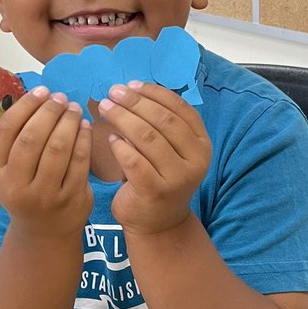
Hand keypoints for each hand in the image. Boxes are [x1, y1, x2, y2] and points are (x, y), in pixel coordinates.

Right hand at [0, 86, 92, 238]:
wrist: (44, 232)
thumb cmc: (26, 189)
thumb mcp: (8, 170)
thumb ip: (15, 139)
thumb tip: (35, 96)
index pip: (5, 131)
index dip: (24, 107)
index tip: (40, 92)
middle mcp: (16, 186)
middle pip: (32, 137)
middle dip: (49, 111)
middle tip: (60, 98)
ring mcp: (45, 195)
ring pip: (58, 148)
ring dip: (68, 122)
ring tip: (73, 108)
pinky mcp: (70, 198)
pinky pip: (79, 161)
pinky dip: (83, 139)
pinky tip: (84, 126)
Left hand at [98, 82, 210, 235]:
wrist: (158, 224)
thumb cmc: (159, 178)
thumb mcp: (170, 150)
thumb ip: (160, 124)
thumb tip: (132, 89)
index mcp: (202, 144)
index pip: (180, 108)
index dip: (154, 93)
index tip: (132, 84)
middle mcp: (196, 160)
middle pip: (162, 120)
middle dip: (134, 102)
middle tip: (113, 93)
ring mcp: (177, 177)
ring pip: (147, 137)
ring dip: (122, 118)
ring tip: (106, 109)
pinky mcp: (155, 191)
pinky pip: (133, 160)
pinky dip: (119, 146)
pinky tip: (110, 139)